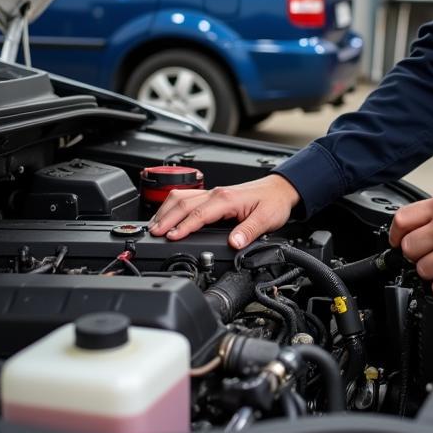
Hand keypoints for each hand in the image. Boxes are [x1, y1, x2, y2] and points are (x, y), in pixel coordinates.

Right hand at [148, 174, 299, 248]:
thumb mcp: (266, 219)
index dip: (183, 226)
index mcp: (226, 199)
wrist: (280, 190)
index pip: (198, 213)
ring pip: (181, 197)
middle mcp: (216, 193)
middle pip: (182, 203)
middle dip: (165, 218)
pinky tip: (167, 216)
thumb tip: (234, 242)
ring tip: (153, 226)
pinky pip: (187, 198)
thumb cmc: (273, 202)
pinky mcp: (213, 196)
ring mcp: (213, 193)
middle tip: (153, 233)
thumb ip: (249, 231)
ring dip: (165, 211)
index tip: (171, 236)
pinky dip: (172, 207)